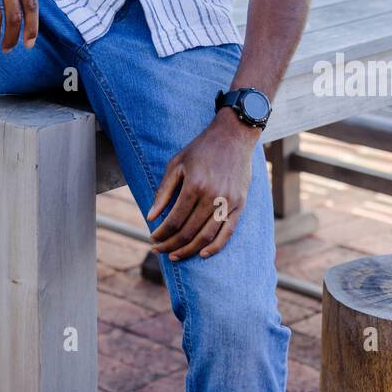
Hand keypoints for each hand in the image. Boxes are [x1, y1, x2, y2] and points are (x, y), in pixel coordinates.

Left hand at [146, 109, 257, 260]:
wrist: (233, 136)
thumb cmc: (201, 148)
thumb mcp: (176, 163)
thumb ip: (163, 191)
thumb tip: (151, 216)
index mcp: (195, 185)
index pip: (175, 220)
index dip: (162, 233)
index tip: (152, 238)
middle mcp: (213, 196)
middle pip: (189, 231)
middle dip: (171, 244)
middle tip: (158, 250)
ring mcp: (229, 202)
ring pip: (207, 236)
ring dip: (189, 250)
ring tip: (175, 255)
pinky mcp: (240, 204)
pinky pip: (227, 233)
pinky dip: (215, 247)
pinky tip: (202, 254)